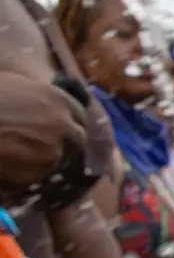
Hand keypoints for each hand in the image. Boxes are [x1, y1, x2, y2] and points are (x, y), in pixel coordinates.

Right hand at [0, 73, 87, 190]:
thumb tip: (44, 98)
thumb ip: (37, 93)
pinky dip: (26, 173)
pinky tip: (8, 164)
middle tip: (45, 144)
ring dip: (44, 158)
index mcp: (59, 100)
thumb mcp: (13, 82)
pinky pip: (36, 175)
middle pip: (78, 140)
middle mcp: (64, 126)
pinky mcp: (38, 173)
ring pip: (57, 159)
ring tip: (19, 154)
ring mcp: (53, 152)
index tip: (63, 125)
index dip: (70, 121)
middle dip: (67, 143)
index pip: (81, 115)